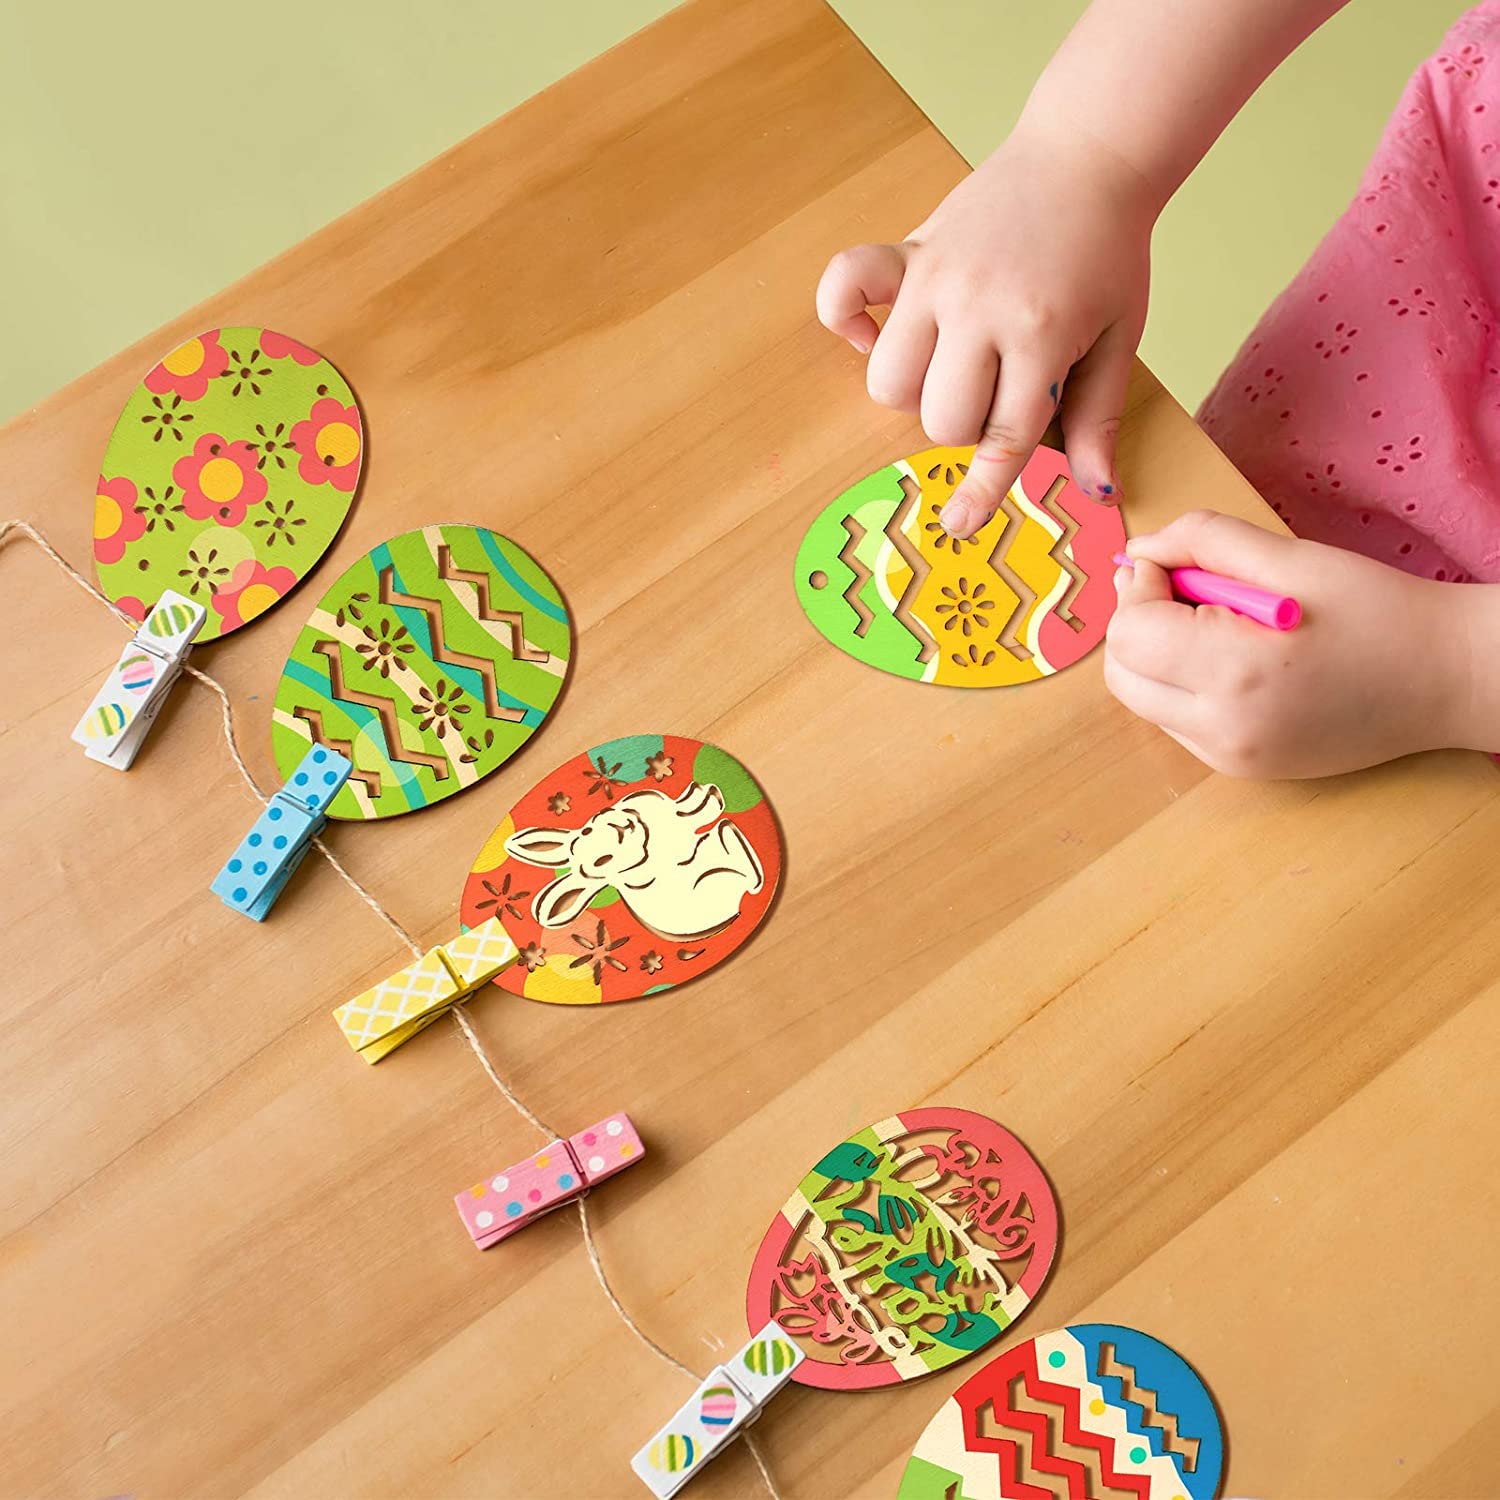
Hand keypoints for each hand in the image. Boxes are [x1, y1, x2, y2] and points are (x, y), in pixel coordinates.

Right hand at [816, 120, 1154, 537]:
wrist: (1088, 154)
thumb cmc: (1108, 251)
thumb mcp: (1120, 337)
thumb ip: (1099, 415)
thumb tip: (1096, 489)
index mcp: (1039, 335)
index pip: (1002, 435)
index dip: (982, 489)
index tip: (958, 524)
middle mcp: (978, 309)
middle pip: (938, 418)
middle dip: (963, 426)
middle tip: (994, 392)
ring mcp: (935, 278)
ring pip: (889, 380)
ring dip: (914, 391)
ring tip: (949, 364)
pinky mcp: (908, 252)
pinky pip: (843, 289)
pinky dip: (845, 319)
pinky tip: (873, 331)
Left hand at [1104, 511, 1473, 777]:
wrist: (1448, 679)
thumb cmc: (1380, 612)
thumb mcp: (1291, 558)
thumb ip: (1203, 542)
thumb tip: (1139, 550)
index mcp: (1234, 673)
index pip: (1129, 634)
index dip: (1140, 590)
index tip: (1174, 566)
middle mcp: (1223, 729)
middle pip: (1122, 674)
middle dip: (1137, 624)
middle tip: (1184, 589)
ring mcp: (1230, 758)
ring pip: (1143, 700)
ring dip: (1156, 656)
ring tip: (1217, 624)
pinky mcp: (1240, 769)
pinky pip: (1177, 722)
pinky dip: (1182, 686)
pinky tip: (1233, 658)